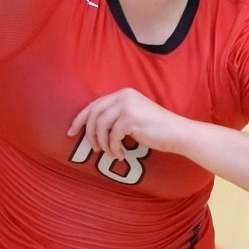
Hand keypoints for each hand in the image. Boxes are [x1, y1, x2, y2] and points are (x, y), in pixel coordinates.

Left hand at [69, 87, 190, 160]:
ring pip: (100, 126)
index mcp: (122, 93)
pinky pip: (112, 136)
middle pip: (93, 114)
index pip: (94, 104)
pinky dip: (113, 148)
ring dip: (102, 143)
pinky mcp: (130, 118)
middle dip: (88, 133)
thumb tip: (91, 128)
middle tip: (91, 148)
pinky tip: (121, 154)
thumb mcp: (133, 116)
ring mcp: (126, 106)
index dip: (80, 119)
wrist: (177, 132)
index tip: (71, 132)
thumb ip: (115, 116)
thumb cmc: (155, 128)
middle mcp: (123, 96)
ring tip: (110, 153)